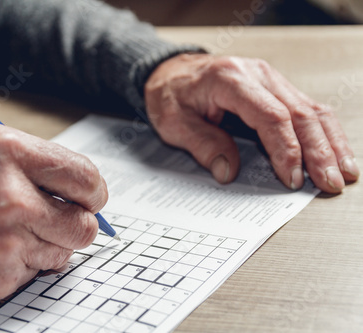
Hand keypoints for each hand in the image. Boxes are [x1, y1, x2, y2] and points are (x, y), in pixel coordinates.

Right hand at [0, 123, 107, 305]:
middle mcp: (11, 196)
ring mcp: (6, 241)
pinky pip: (36, 272)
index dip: (93, 191)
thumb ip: (33, 160)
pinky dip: (24, 263)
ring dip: (47, 244)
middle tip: (60, 219)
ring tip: (13, 231)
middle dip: (77, 223)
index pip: (85, 177)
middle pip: (84, 225)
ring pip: (63, 252)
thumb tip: (79, 182)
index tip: (89, 197)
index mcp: (8, 152)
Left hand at [144, 53, 358, 192]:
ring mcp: (269, 80)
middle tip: (329, 183)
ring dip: (330, 142)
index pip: (271, 116)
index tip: (292, 178)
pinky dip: (323, 133)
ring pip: (312, 109)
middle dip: (319, 151)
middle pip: (300, 113)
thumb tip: (229, 171)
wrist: (170, 72)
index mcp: (230, 80)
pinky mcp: (274, 89)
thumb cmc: (170, 94)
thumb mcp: (172, 122)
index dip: (286, 149)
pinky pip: (306, 109)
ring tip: (343, 172)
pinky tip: (334, 152)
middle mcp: (257, 75)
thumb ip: (201, 144)